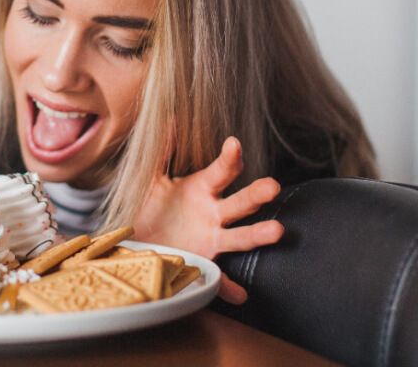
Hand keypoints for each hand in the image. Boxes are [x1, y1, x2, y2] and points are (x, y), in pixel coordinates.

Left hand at [133, 136, 283, 304]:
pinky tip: (240, 295)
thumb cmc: (152, 207)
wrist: (140, 242)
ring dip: (258, 235)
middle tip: (272, 185)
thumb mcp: (152, 180)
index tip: (233, 144)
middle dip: (256, 194)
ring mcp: (213, 239)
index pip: (221, 171)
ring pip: (240, 236)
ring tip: (277, 231)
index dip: (229, 158)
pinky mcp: (205, 263)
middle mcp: (214, 213)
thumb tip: (167, 122)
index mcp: (203, 189)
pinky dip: (229, 288)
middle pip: (239, 202)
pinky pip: (220, 279)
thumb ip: (161, 154)